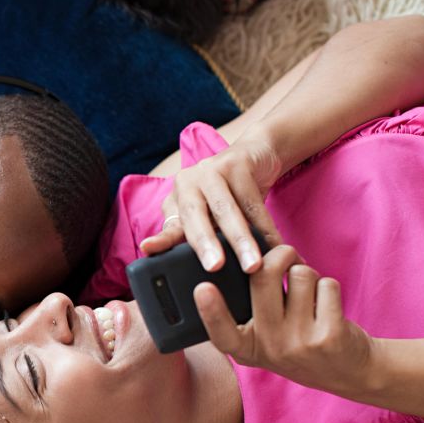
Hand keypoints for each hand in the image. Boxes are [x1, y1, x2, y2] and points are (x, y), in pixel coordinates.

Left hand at [139, 133, 283, 272]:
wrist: (255, 154)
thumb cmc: (226, 195)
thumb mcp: (206, 214)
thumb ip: (192, 235)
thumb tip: (180, 267)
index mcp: (177, 198)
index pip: (169, 225)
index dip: (160, 239)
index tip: (147, 249)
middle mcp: (188, 182)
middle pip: (196, 217)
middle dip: (205, 243)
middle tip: (214, 267)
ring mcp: (211, 170)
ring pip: (227, 211)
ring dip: (242, 240)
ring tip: (253, 265)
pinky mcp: (237, 163)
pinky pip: (254, 201)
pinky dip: (267, 227)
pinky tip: (276, 246)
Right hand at [194, 245, 373, 394]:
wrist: (350, 372)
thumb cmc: (301, 341)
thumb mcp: (269, 337)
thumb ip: (255, 307)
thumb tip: (259, 256)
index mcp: (246, 349)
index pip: (221, 332)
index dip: (210, 309)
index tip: (202, 289)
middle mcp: (269, 348)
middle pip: (262, 277)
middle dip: (280, 254)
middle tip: (287, 255)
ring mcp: (299, 344)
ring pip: (300, 274)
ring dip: (309, 275)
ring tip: (311, 296)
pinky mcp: (329, 336)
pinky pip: (327, 284)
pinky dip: (329, 287)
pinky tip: (329, 306)